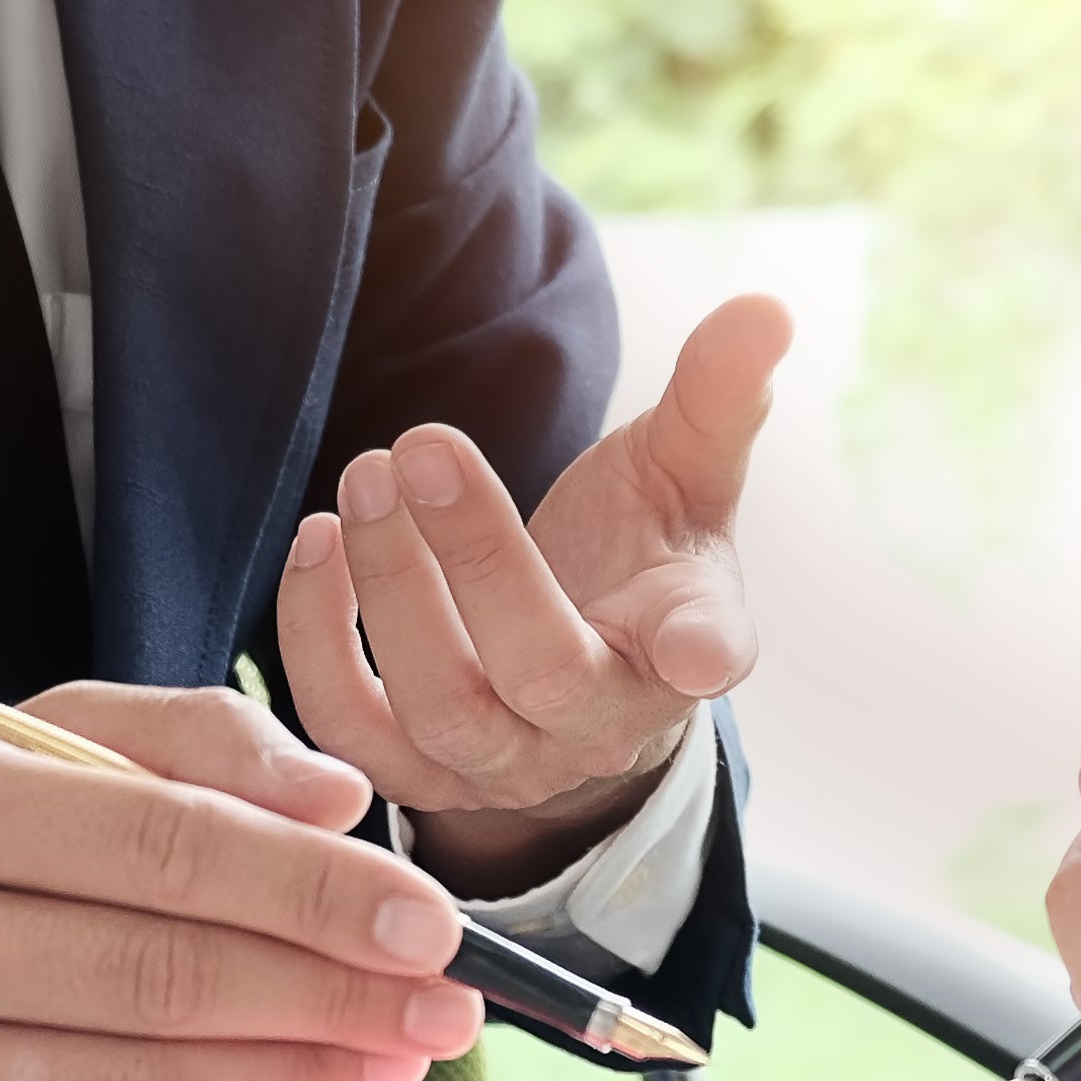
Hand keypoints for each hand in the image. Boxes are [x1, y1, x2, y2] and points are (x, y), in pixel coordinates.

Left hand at [274, 294, 792, 897]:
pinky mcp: (417, 773)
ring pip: (440, 707)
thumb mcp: (686, 475)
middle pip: (541, 670)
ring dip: (389, 586)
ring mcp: (503, 762)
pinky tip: (318, 540)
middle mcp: (596, 728)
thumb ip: (718, 398)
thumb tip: (765, 307)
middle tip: (422, 445)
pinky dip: (315, 639)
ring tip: (366, 476)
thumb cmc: (640, 558)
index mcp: (682, 649)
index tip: (698, 648)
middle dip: (478, 558)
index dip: (702, 651)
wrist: (579, 666)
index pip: (704, 653)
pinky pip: (350, 727)